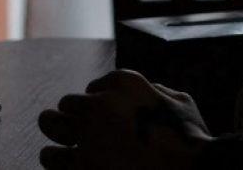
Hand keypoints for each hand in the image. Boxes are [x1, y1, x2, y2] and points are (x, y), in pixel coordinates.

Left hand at [39, 69, 211, 169]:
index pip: (95, 86)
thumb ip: (158, 90)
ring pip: (52, 125)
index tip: (99, 113)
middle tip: (66, 124)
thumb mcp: (181, 101)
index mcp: (126, 82)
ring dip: (55, 133)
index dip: (96, 100)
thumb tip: (147, 90)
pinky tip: (61, 162)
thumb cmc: (190, 138)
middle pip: (68, 103)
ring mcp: (87, 135)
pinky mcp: (79, 165)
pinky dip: (55, 159)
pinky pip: (52, 158)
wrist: (187, 169)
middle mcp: (101, 103)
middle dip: (69, 114)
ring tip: (56, 144)